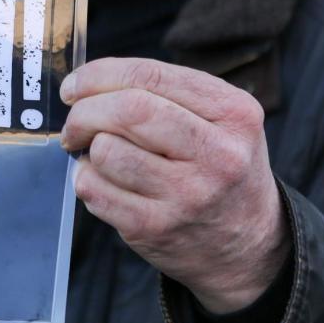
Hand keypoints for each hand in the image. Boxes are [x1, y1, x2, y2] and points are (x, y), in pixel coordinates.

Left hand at [60, 57, 289, 313]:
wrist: (249, 247)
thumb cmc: (219, 168)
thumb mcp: (221, 120)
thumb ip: (164, 93)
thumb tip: (85, 85)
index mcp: (234, 113)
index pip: (149, 76)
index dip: (97, 75)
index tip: (73, 87)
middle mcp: (218, 154)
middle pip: (127, 110)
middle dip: (84, 111)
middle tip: (74, 123)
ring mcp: (187, 195)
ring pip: (106, 150)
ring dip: (88, 150)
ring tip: (102, 157)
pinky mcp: (156, 228)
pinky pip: (94, 190)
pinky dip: (87, 179)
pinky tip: (106, 182)